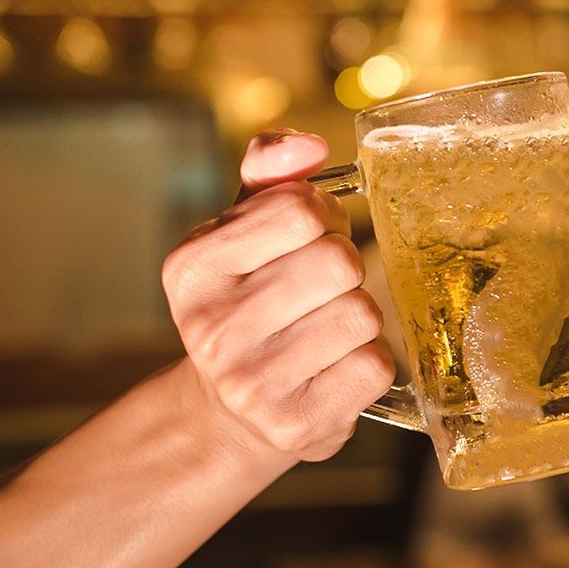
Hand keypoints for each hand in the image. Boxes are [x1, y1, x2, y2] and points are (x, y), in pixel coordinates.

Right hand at [162, 131, 394, 464]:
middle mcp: (212, 326)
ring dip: (359, 315)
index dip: (324, 216)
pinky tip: (334, 367)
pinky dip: (369, 362)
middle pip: (338, 261)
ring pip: (362, 313)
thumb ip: (271, 172)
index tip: (310, 237)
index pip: (300, 210)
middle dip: (345, 268)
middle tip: (321, 289)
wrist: (227, 412)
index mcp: (193, 266)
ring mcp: (252, 381)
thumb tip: (310, 144)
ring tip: (325, 329)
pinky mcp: (297, 423)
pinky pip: (375, 366)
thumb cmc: (249, 301)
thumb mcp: (241, 229)